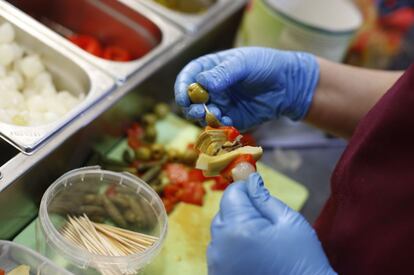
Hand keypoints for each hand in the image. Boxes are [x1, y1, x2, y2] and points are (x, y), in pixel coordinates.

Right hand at [174, 47, 318, 130]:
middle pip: (191, 100)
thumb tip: (203, 83)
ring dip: (205, 118)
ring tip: (218, 115)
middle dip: (192, 107)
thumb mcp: (244, 64)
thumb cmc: (266, 66)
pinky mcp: (231, 119)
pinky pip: (219, 127)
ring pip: (203, 115)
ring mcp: (221, 104)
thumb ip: (223, 73)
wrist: (289, 85)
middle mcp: (212, 88)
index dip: (182, 88)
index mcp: (210, 69)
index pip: (188, 77)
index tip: (184, 98)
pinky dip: (220, 127)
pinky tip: (229, 123)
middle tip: (200, 111)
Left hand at [208, 173, 335, 274]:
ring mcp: (217, 264)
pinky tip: (253, 256)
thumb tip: (250, 179)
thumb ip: (265, 198)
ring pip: (221, 233)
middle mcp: (220, 247)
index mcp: (238, 229)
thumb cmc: (302, 261)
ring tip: (261, 243)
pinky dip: (233, 249)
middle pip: (223, 213)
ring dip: (235, 230)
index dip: (245, 189)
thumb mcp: (290, 222)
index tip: (258, 192)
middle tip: (265, 222)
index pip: (232, 194)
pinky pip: (221, 252)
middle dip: (241, 210)